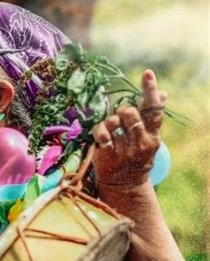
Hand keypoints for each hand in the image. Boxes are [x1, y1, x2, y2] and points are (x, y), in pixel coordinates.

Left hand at [91, 69, 167, 187]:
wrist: (125, 186)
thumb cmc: (136, 157)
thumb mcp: (148, 139)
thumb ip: (151, 118)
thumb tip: (163, 93)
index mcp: (153, 137)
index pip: (154, 111)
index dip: (150, 91)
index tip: (147, 74)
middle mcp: (141, 144)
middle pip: (130, 113)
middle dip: (122, 111)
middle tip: (120, 119)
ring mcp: (124, 152)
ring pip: (113, 121)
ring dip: (109, 121)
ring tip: (111, 130)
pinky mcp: (108, 157)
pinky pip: (101, 133)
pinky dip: (98, 130)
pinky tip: (100, 137)